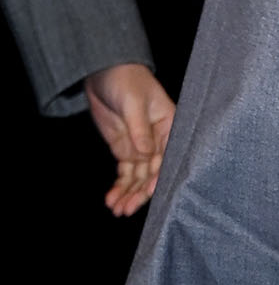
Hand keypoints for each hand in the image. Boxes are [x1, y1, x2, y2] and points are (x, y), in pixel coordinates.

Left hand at [84, 63, 175, 216]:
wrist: (103, 74)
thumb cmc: (126, 81)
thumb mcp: (134, 102)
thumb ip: (140, 128)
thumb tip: (146, 154)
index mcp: (169, 124)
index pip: (168, 154)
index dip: (159, 174)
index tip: (149, 190)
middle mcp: (158, 139)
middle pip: (153, 171)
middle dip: (140, 191)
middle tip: (128, 208)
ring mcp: (141, 146)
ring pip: (138, 177)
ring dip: (129, 194)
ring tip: (117, 210)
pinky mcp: (125, 150)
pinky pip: (124, 173)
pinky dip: (118, 187)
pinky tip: (111, 199)